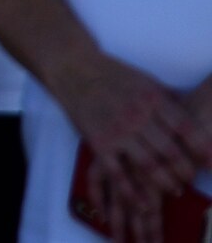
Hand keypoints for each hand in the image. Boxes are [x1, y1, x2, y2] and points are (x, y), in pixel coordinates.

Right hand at [61, 54, 210, 240]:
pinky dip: (132, 193)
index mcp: (152, 99)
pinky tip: (144, 204)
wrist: (73, 68)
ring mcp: (117, 131)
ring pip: (149, 166)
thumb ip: (167, 100)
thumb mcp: (146, 80)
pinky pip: (119, 174)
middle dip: (186, 170)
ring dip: (166, 182)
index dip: (203, 149)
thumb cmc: (112, 74)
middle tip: (190, 177)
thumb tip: (193, 113)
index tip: (211, 164)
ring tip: (175, 189)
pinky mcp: (98, 143)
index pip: (186, 129)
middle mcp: (137, 116)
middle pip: (171, 151)